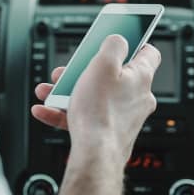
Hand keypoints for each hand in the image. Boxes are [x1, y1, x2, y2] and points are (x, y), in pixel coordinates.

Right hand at [32, 35, 160, 160]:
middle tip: (69, 70)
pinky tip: (46, 110)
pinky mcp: (108, 132)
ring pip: (95, 96)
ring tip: (50, 91)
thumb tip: (119, 40)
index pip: (147, 52)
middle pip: (112, 75)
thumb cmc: (101, 112)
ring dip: (69, 91)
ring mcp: (123, 117)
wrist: (95, 155)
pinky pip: (85, 117)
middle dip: (84, 70)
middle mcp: (136, 97)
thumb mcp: (103, 64)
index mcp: (141, 77)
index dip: (133, 42)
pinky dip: (65, 112)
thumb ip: (113, 45)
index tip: (117, 39)